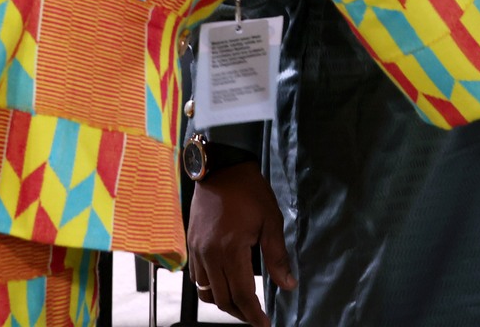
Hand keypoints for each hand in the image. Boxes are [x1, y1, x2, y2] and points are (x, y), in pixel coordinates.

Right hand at [188, 160, 295, 326]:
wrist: (221, 168)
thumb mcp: (271, 221)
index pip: (242, 294)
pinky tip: (224, 282)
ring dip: (223, 301)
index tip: (264, 325)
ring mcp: (197, 250)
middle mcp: (209, 254)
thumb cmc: (249, 191)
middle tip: (256, 316)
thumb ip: (277, 256)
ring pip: (206, 291)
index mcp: (231, 250)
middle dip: (240, 313)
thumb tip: (288, 285)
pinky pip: (197, 277)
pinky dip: (210, 286)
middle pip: (221, 299)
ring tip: (242, 303)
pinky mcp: (191, 244)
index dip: (254, 314)